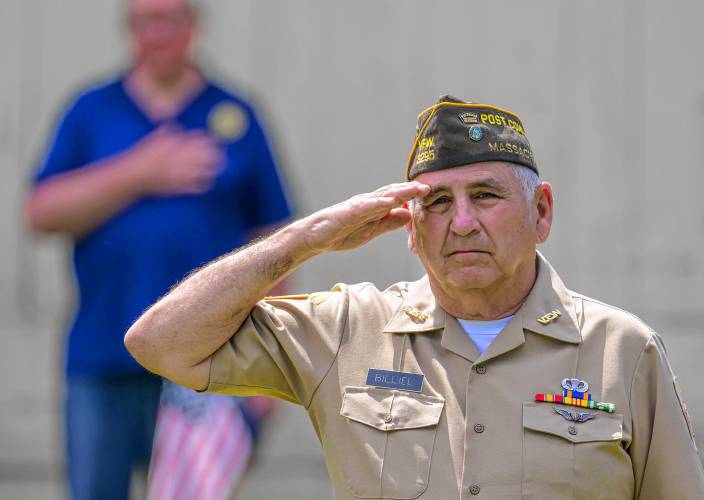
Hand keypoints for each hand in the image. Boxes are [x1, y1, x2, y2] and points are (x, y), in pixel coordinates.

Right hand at [131, 127, 223, 195]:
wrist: (135, 175)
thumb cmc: (144, 155)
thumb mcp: (156, 137)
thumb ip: (170, 131)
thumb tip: (179, 127)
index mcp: (181, 144)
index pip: (204, 140)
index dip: (212, 141)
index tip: (216, 143)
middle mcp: (186, 158)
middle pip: (211, 156)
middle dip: (217, 155)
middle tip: (221, 156)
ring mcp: (186, 174)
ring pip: (209, 171)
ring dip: (213, 169)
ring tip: (216, 168)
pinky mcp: (184, 187)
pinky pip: (201, 186)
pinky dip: (206, 183)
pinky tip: (207, 181)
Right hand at [300, 182, 429, 253]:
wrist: (315, 237)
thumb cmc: (341, 233)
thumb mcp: (371, 231)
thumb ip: (388, 223)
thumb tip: (408, 214)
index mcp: (374, 207)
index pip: (397, 198)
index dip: (412, 195)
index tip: (430, 193)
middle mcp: (368, 202)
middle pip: (392, 192)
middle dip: (411, 189)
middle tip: (429, 186)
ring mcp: (358, 205)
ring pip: (382, 196)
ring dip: (399, 191)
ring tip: (415, 189)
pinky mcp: (348, 212)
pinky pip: (365, 206)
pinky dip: (378, 203)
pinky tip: (389, 201)